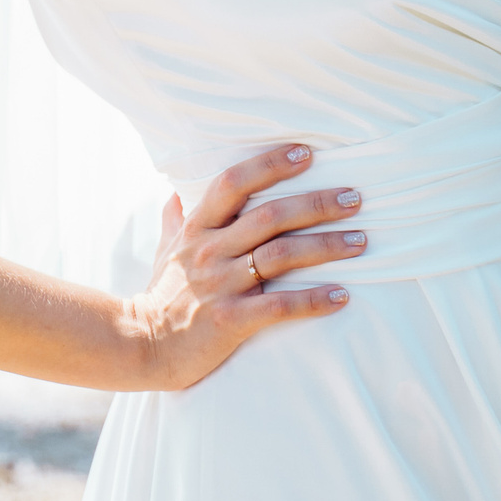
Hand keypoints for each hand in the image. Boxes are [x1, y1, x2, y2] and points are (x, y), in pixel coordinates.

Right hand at [124, 143, 365, 390]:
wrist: (140, 347)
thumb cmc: (160, 296)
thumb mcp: (164, 250)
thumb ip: (175, 219)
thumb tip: (176, 190)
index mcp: (197, 229)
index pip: (233, 183)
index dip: (269, 164)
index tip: (306, 153)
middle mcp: (210, 251)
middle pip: (269, 216)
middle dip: (316, 203)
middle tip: (354, 198)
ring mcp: (221, 285)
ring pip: (281, 256)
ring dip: (325, 247)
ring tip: (360, 242)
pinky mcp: (230, 321)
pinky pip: (280, 306)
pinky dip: (313, 300)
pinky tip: (342, 296)